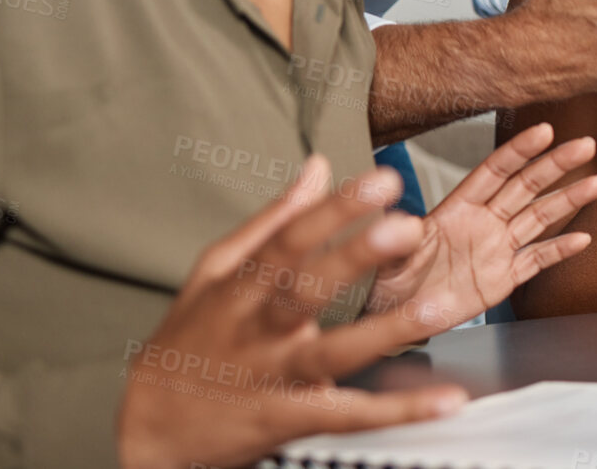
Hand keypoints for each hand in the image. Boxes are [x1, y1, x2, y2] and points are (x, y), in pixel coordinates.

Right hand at [118, 158, 467, 468]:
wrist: (152, 430)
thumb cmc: (190, 339)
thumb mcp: (214, 273)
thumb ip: (273, 219)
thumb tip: (317, 166)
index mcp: (240, 288)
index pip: (288, 241)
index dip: (334, 210)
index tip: (381, 181)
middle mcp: (256, 331)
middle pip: (304, 290)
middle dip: (354, 258)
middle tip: (406, 228)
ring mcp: (273, 377)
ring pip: (332, 354)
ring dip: (386, 332)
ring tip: (438, 308)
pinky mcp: (291, 420)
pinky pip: (350, 416)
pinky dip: (399, 410)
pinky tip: (445, 400)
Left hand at [365, 124, 596, 334]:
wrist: (392, 317)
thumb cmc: (385, 280)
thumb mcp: (387, 256)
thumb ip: (400, 239)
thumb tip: (405, 223)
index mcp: (457, 208)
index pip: (494, 172)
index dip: (519, 151)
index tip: (545, 131)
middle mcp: (483, 222)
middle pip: (526, 187)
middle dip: (556, 165)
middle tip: (584, 145)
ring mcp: (496, 249)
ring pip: (539, 218)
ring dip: (568, 201)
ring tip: (596, 184)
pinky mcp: (503, 278)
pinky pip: (537, 260)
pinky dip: (559, 250)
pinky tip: (582, 238)